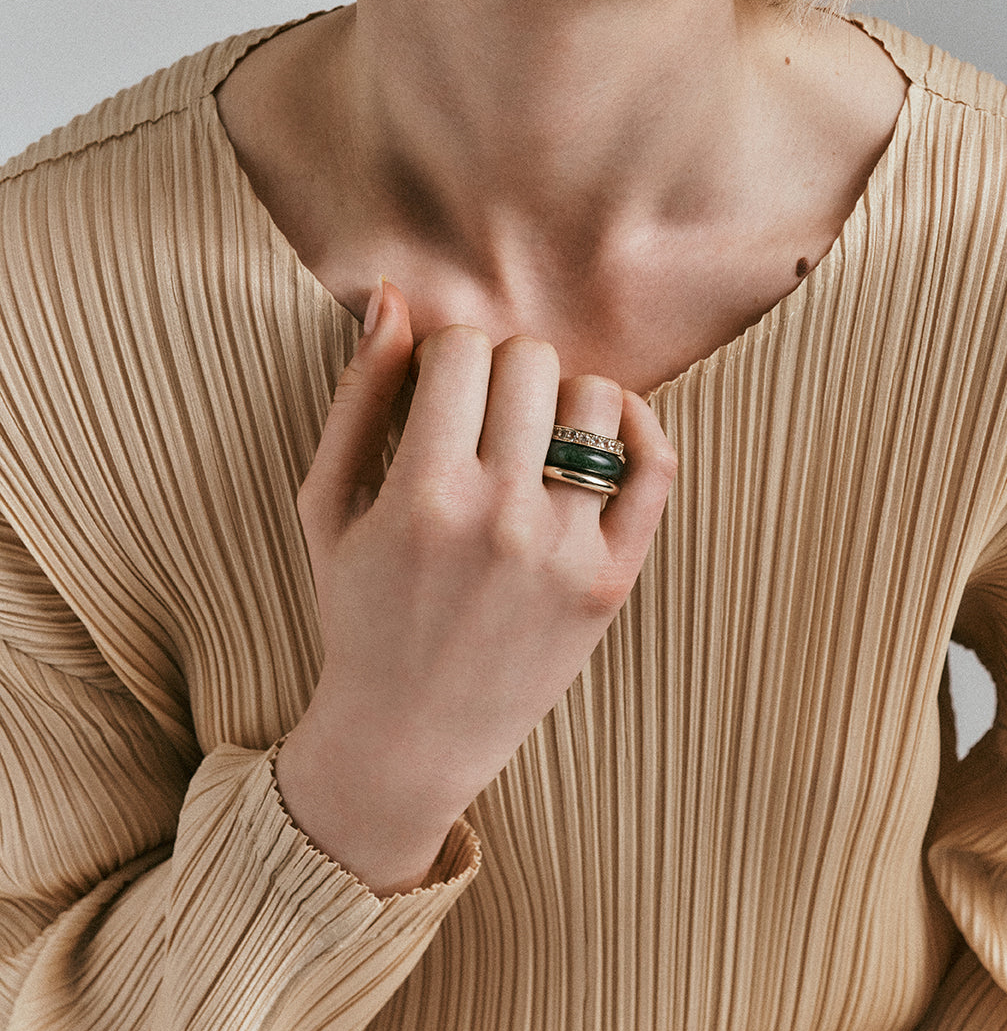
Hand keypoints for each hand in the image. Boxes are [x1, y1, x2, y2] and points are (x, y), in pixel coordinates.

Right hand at [277, 277, 677, 892]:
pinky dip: (637, 426)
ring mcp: (564, 552)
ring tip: (534, 433)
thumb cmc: (360, 612)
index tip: (438, 388)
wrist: (413, 732)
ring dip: (562, 398)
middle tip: (484, 412)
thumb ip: (358, 398)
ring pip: (595, 400)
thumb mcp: (329, 507)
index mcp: (421, 497)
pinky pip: (653, 466)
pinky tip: (604, 427)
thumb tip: (391, 298)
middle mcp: (500, 520)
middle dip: (502, 369)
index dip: (446, 353)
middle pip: (530, 362)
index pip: (462, 350)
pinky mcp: (612, 580)